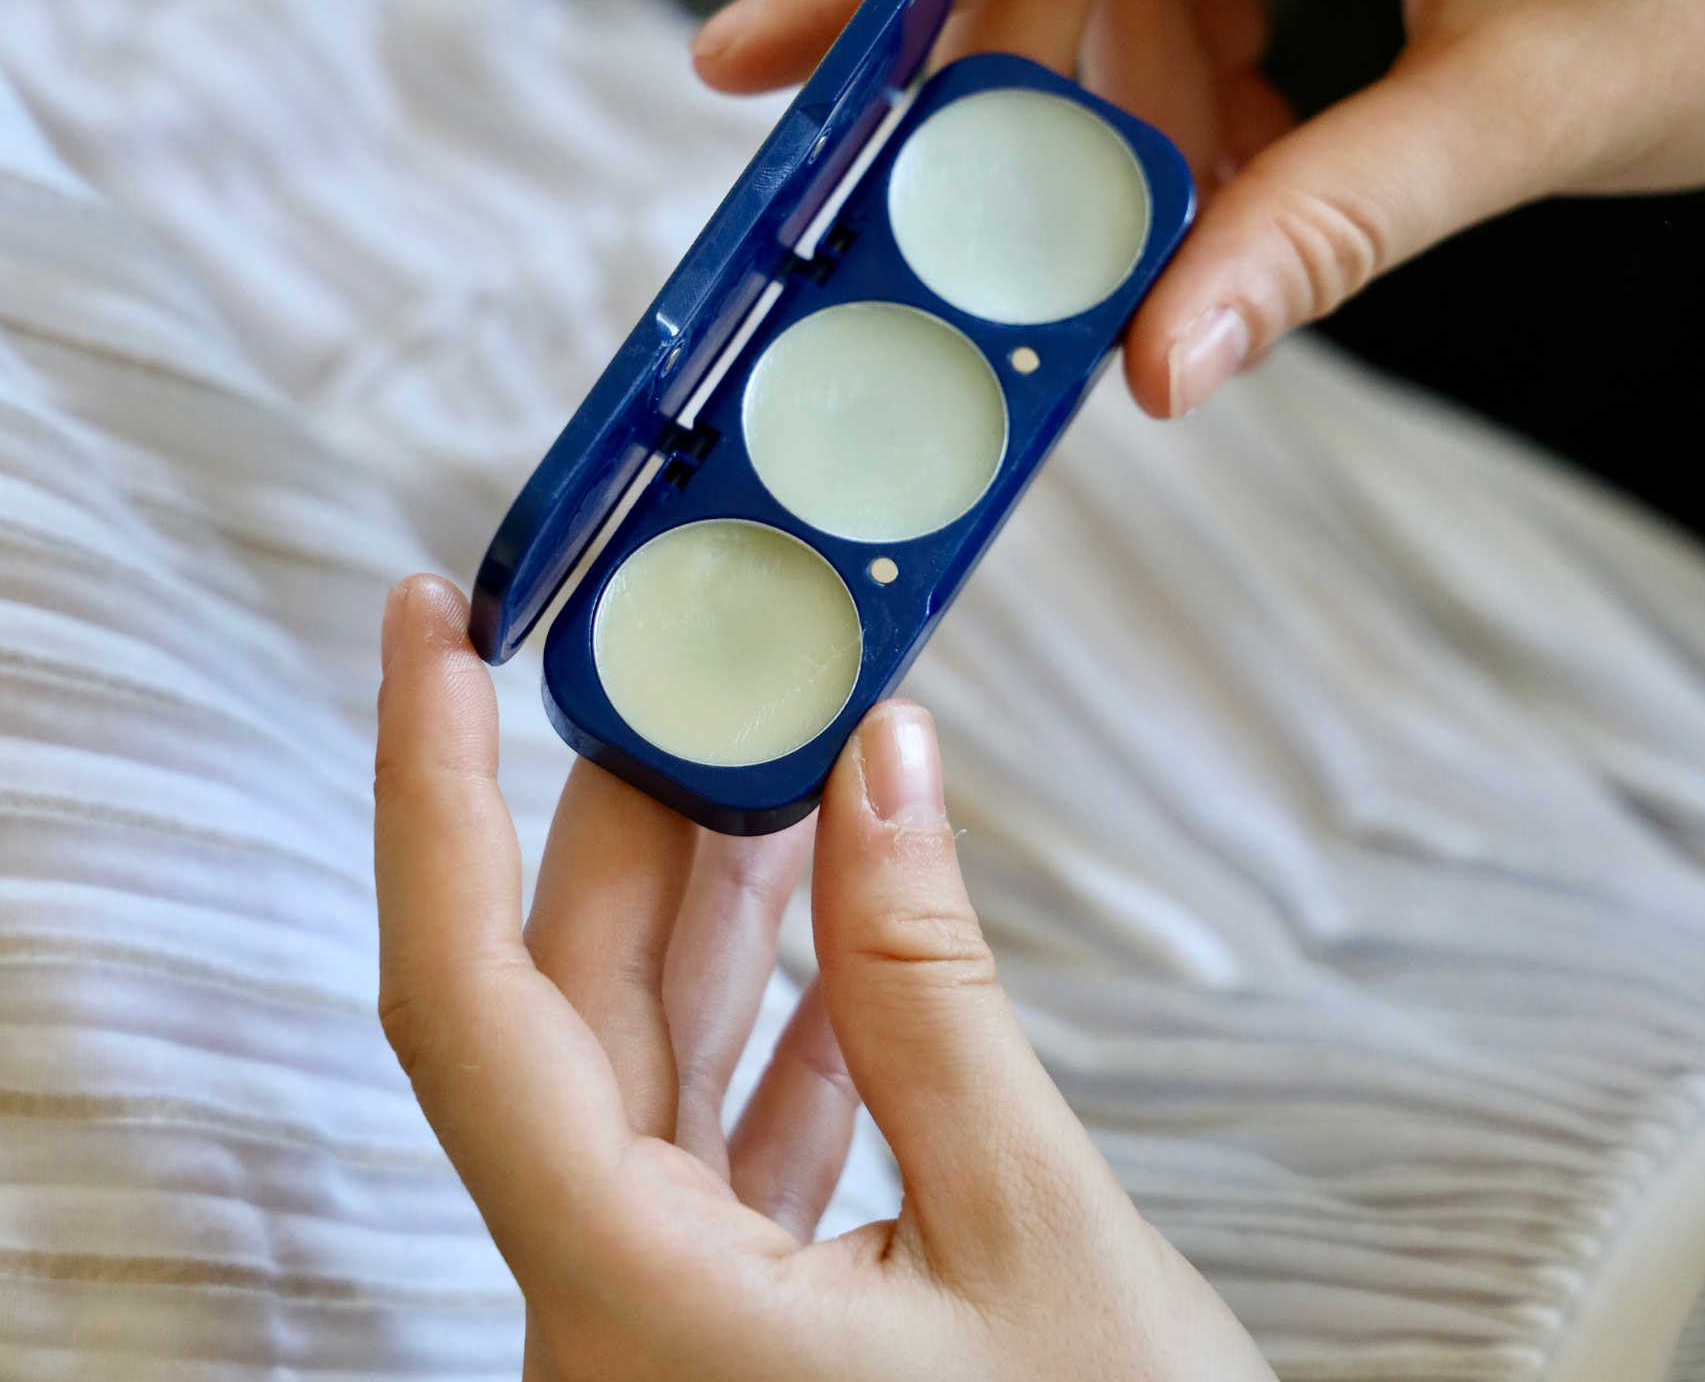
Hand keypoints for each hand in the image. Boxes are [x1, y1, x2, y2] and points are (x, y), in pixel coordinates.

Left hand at [374, 574, 1268, 1381]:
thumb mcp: (1033, 1237)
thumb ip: (933, 988)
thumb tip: (882, 761)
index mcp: (631, 1302)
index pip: (465, 998)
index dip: (434, 790)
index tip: (433, 630)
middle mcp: (608, 1313)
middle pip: (572, 1003)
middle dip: (635, 812)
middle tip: (707, 662)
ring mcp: (667, 1324)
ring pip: (650, 1061)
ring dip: (724, 901)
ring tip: (793, 761)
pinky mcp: (742, 1326)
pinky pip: (722, 1133)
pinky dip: (786, 1015)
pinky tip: (846, 929)